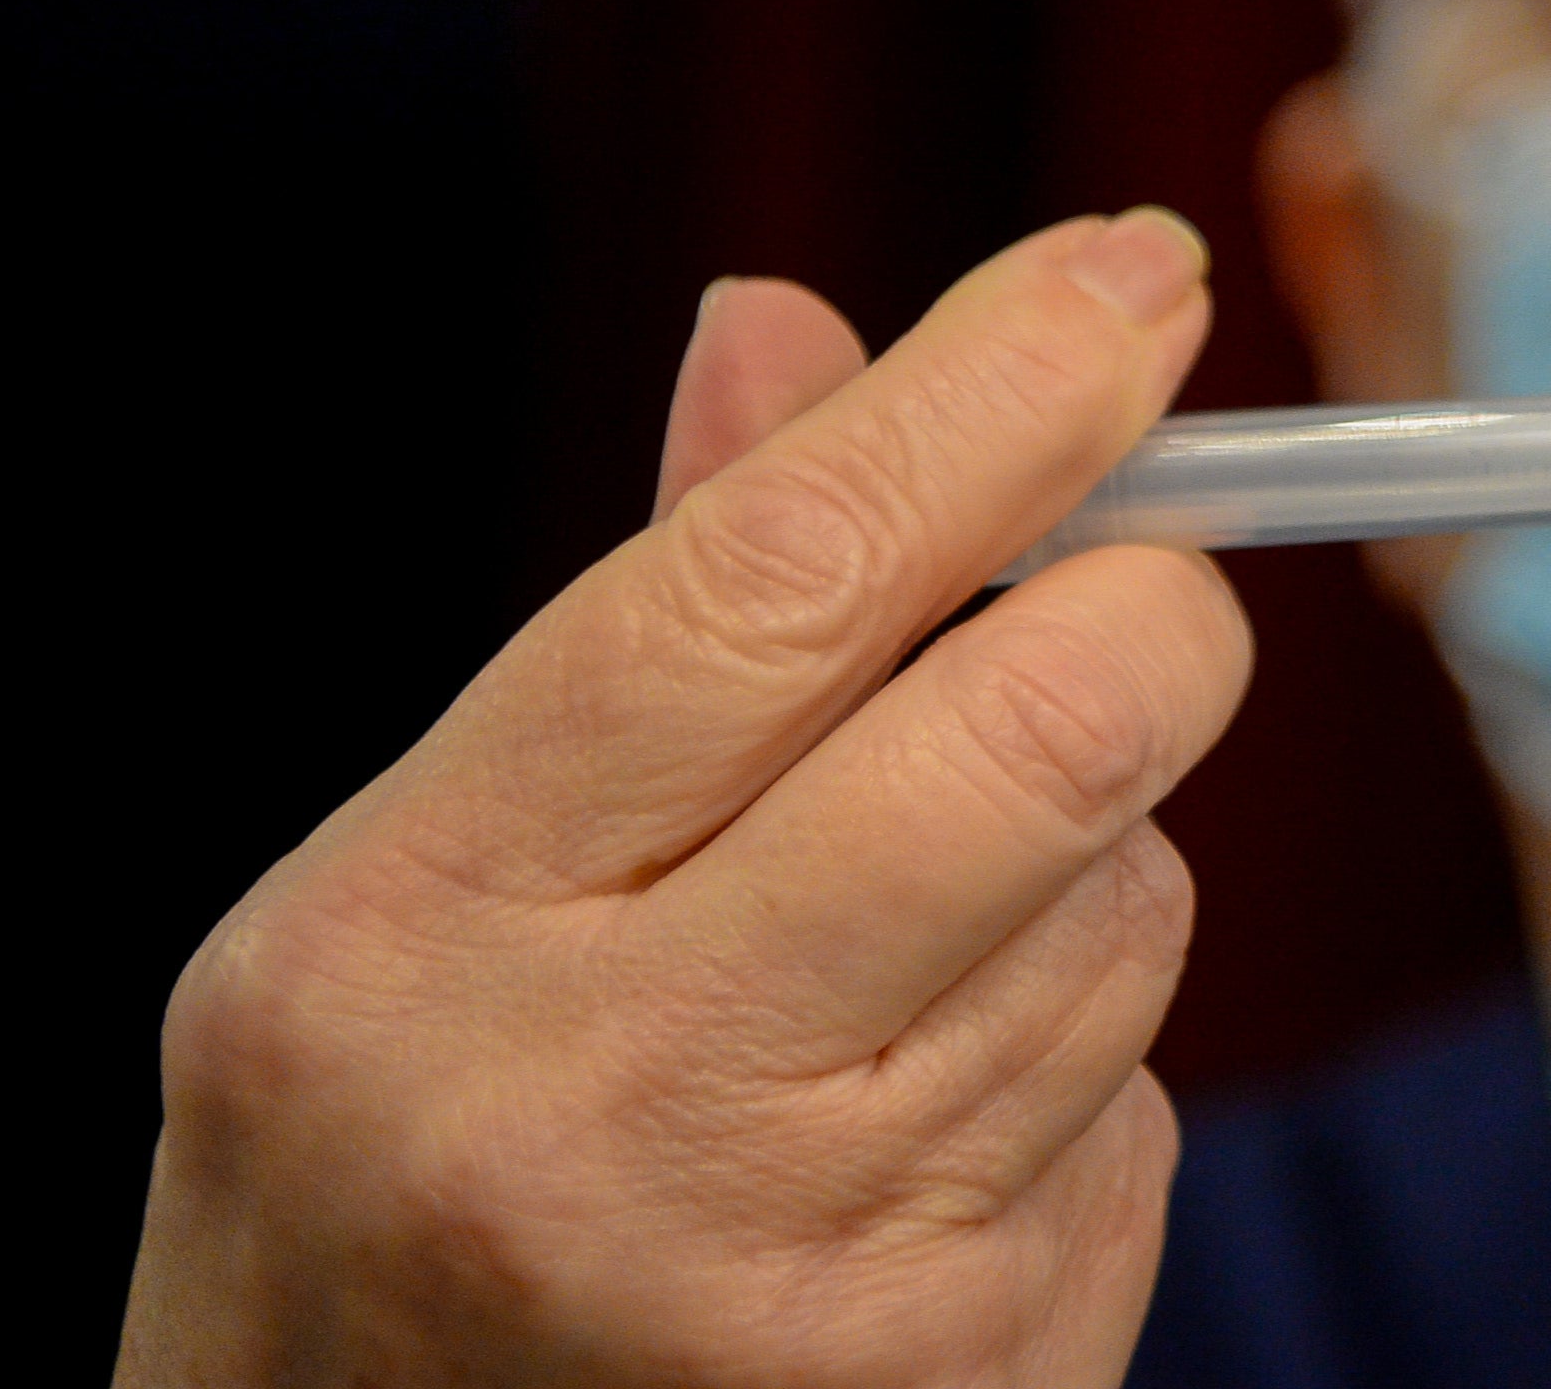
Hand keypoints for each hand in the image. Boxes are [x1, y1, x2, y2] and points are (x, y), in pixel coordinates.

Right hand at [117, 211, 1251, 1388]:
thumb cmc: (400, 1176)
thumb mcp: (434, 894)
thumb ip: (653, 612)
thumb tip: (790, 318)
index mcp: (408, 927)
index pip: (773, 580)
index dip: (995, 396)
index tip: (1139, 274)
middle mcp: (589, 1107)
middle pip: (1039, 729)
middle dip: (1150, 617)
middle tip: (1132, 598)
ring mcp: (784, 1278)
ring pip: (1127, 910)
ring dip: (1086, 880)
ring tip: (893, 977)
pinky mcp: (952, 1388)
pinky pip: (1136, 1110)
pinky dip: (1071, 1085)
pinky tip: (907, 1167)